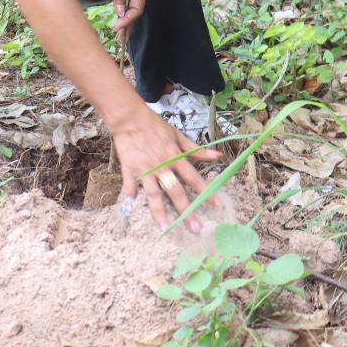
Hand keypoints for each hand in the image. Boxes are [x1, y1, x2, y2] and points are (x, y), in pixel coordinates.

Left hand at [105, 0, 146, 39]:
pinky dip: (120, 10)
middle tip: (120, 40)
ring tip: (119, 34)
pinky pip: (123, 0)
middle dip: (128, 26)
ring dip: (124, 21)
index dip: (128, 20)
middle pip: (134, 12)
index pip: (137, 9)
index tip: (117, 27)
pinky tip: (117, 18)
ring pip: (129, 8)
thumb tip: (120, 12)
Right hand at [112, 105, 221, 232]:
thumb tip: (218, 156)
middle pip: (176, 191)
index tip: (216, 206)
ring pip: (153, 193)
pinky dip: (129, 196)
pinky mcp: (130, 169)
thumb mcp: (178, 136)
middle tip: (195, 229)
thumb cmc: (156, 126)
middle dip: (186, 211)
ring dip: (158, 211)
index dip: (206, 191)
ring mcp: (145, 169)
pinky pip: (130, 185)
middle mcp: (162, 166)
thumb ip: (196, 150)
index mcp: (175, 157)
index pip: (193, 178)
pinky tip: (129, 208)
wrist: (131, 118)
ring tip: (164, 228)